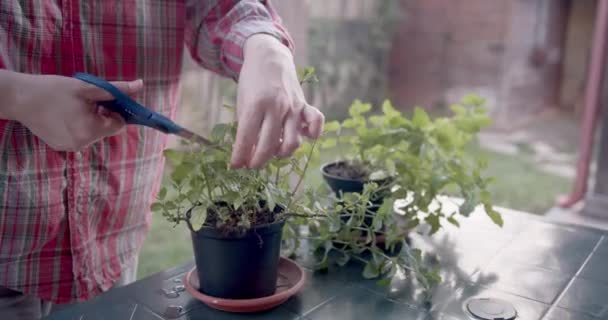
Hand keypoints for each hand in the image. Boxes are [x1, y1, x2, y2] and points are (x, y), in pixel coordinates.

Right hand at [6, 72, 142, 150]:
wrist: (20, 98)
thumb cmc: (54, 90)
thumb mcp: (88, 88)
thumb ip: (116, 89)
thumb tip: (140, 85)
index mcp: (91, 130)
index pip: (118, 125)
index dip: (113, 112)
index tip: (101, 101)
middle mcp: (82, 144)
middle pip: (105, 130)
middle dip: (101, 116)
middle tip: (84, 102)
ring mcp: (70, 147)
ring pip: (92, 134)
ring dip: (89, 121)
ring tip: (72, 108)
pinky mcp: (60, 147)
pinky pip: (79, 137)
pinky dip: (77, 127)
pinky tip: (64, 115)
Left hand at [231, 34, 324, 168]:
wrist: (268, 56)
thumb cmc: (252, 82)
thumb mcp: (242, 102)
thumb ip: (246, 127)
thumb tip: (246, 154)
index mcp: (255, 104)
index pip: (246, 138)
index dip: (239, 156)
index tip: (235, 166)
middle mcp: (276, 106)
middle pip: (269, 145)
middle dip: (258, 161)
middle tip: (252, 165)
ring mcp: (293, 106)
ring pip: (292, 142)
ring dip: (281, 154)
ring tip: (272, 152)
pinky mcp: (305, 105)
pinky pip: (316, 123)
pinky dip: (313, 134)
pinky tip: (303, 137)